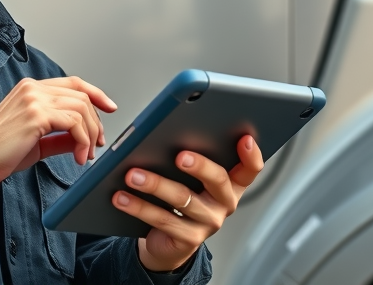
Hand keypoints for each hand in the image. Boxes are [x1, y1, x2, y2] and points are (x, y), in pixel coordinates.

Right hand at [0, 76, 116, 209]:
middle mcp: (32, 88)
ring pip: (81, 108)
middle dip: (96, 121)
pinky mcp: (36, 114)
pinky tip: (79, 157)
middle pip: (81, 95)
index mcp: (30, 89)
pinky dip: (83, 141)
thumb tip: (84, 137)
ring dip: (90, 134)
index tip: (109, 108)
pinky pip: (74, 122)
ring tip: (87, 155)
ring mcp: (33, 99)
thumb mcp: (36, 142)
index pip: (72, 83)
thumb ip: (60, 136)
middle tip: (98, 143)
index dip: (95, 94)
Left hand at [112, 135, 263, 271]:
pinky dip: (138, 206)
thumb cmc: (181, 196)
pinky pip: (162, 219)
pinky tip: (121, 197)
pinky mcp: (189, 239)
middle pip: (218, 180)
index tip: (244, 137)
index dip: (251, 154)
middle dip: (200, 166)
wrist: (168, 240)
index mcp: (232, 183)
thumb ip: (191, 157)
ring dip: (155, 184)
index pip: (250, 168)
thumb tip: (165, 134)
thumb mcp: (191, 178)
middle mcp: (225, 202)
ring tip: (132, 175)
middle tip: (180, 156)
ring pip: (183, 199)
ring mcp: (209, 222)